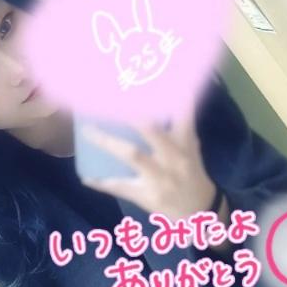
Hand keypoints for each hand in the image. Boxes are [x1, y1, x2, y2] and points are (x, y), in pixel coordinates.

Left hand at [80, 101, 217, 223]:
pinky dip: (101, 182)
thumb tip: (165, 94)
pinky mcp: (148, 195)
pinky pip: (120, 186)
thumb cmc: (191, 172)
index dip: (170, 93)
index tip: (152, 75)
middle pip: (151, 129)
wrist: (200, 211)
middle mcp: (173, 156)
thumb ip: (178, 123)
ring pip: (132, 155)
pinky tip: (86, 176)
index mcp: (184, 141)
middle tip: (108, 97)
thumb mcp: (191, 146)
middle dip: (131, 112)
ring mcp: (160, 176)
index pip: (182, 111)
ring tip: (86, 130)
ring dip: (106, 141)